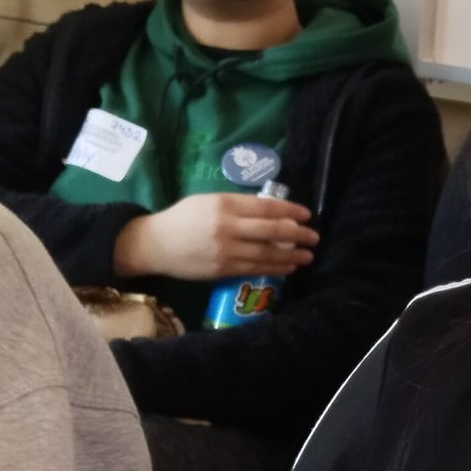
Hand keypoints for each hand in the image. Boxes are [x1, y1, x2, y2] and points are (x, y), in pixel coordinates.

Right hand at [112, 193, 318, 282]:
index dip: (290, 211)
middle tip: (314, 237)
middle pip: (272, 230)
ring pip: (267, 253)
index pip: (266, 207)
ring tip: (308, 255)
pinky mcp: (223, 269)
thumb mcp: (208, 201)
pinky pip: (255, 268)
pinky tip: (289, 266)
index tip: (306, 215)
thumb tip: (269, 211)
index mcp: (224, 204)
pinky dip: (275, 267)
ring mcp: (226, 249)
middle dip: (298, 234)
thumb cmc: (182, 218)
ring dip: (292, 255)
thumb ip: (237, 205)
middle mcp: (227, 226)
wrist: (155, 244)